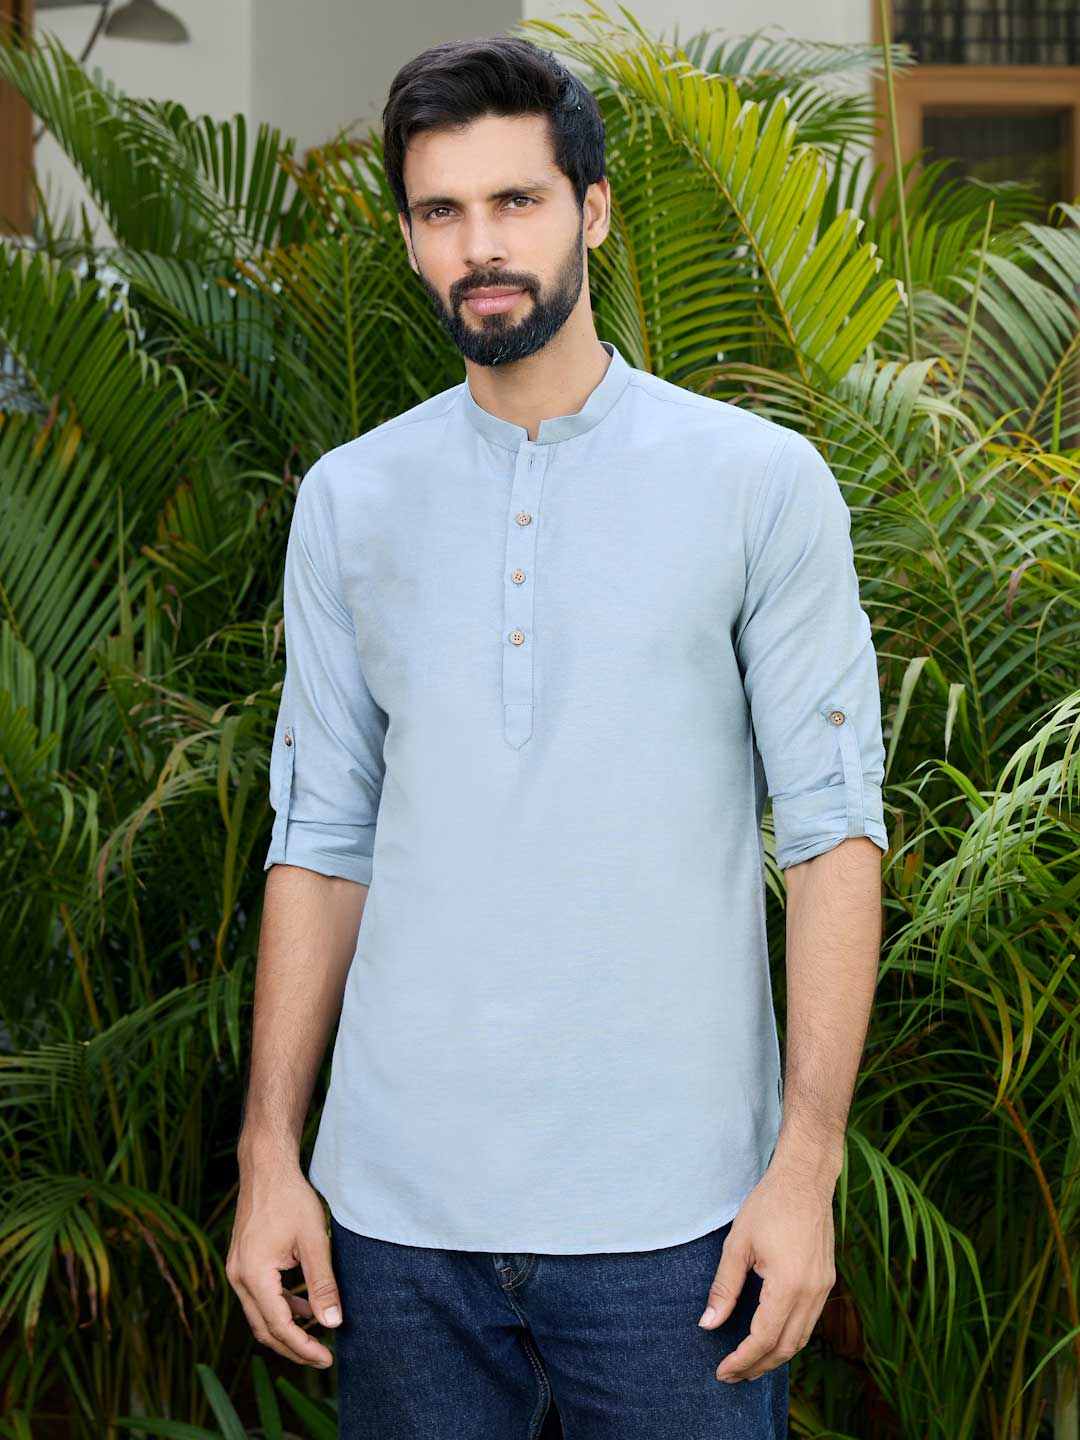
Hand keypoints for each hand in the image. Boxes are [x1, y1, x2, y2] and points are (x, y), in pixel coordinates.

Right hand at [226, 1153, 342, 1367]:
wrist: (266, 1167)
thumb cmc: (291, 1198)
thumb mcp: (314, 1241)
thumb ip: (323, 1284)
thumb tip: (333, 1323)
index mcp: (253, 1275)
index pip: (279, 1326)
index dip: (304, 1348)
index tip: (327, 1359)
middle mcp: (238, 1277)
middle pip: (264, 1328)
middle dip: (293, 1347)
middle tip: (323, 1357)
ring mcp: (237, 1270)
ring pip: (260, 1315)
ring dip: (287, 1329)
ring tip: (317, 1337)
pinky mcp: (242, 1263)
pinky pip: (259, 1298)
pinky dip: (280, 1308)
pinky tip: (304, 1308)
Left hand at [697, 1156, 836, 1382]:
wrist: (805, 1179)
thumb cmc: (768, 1206)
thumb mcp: (738, 1244)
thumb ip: (724, 1288)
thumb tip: (708, 1324)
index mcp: (788, 1286)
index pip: (763, 1338)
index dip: (741, 1359)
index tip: (722, 1371)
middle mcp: (811, 1293)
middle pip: (785, 1347)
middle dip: (758, 1366)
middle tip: (732, 1375)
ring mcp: (823, 1288)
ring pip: (801, 1338)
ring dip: (775, 1356)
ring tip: (750, 1364)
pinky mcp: (827, 1281)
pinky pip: (809, 1321)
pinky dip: (790, 1337)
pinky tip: (772, 1336)